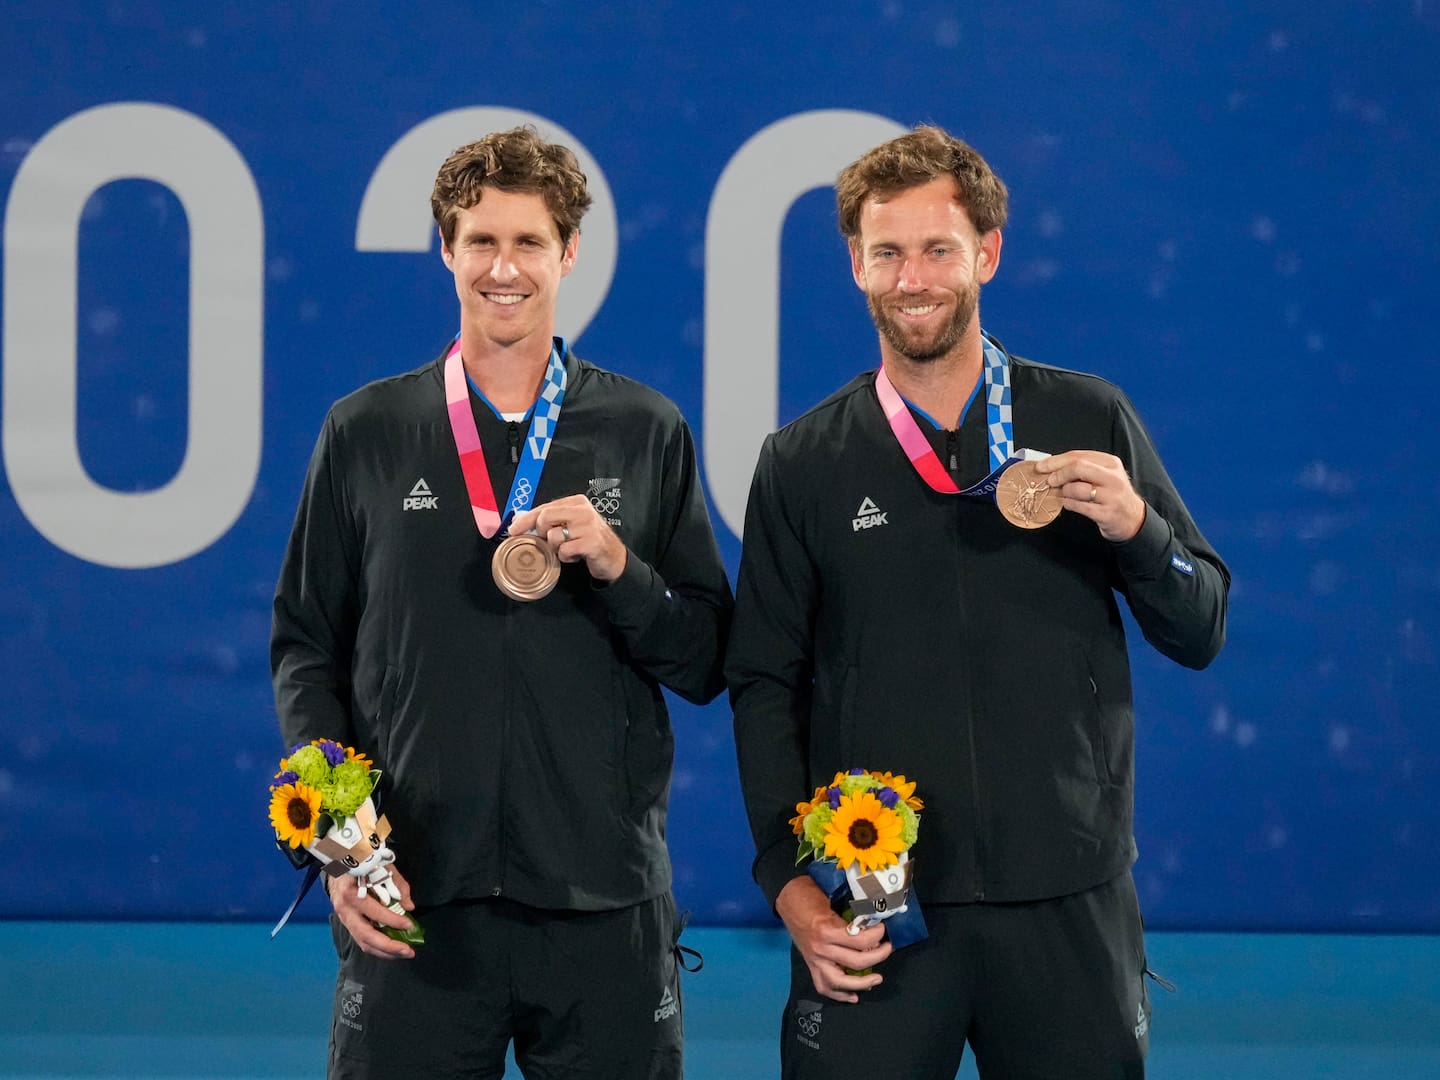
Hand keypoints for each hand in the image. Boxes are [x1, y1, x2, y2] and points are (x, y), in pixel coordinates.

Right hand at [326, 864, 416, 959]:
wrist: (337, 863)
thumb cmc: (362, 863)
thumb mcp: (382, 867)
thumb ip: (398, 885)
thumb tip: (409, 907)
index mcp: (352, 893)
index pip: (374, 912)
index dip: (392, 920)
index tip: (409, 924)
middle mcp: (344, 909)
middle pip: (366, 935)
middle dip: (389, 946)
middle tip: (408, 951)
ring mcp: (343, 918)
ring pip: (363, 942)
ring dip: (384, 951)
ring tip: (403, 953)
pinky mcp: (346, 923)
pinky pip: (361, 939)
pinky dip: (377, 946)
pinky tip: (391, 948)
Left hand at [508, 494, 628, 581]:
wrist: (613, 557)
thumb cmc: (588, 540)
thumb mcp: (570, 525)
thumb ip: (549, 520)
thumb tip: (519, 519)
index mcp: (576, 502)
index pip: (544, 507)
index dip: (526, 520)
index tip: (513, 530)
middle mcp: (583, 510)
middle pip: (545, 518)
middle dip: (542, 533)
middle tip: (550, 542)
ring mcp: (588, 526)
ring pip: (553, 537)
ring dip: (557, 548)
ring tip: (569, 548)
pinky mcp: (592, 542)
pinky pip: (564, 551)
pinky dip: (566, 557)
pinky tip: (576, 555)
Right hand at [775, 876, 891, 1002]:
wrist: (787, 898)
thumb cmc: (810, 895)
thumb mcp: (832, 902)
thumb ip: (850, 918)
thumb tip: (872, 927)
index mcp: (827, 930)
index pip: (860, 941)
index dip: (877, 935)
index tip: (884, 929)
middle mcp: (821, 949)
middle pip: (856, 962)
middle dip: (878, 956)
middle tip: (887, 948)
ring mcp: (814, 960)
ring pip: (840, 982)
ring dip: (861, 984)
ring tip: (877, 979)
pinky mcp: (811, 965)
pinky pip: (824, 986)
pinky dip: (839, 995)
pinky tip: (853, 996)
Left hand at [1034, 450, 1146, 541]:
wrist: (1133, 518)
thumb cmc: (1112, 494)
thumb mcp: (1103, 475)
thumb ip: (1082, 469)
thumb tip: (1051, 467)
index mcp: (1110, 463)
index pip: (1078, 455)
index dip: (1055, 461)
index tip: (1041, 466)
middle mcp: (1112, 477)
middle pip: (1078, 467)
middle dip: (1058, 474)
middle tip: (1049, 481)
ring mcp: (1111, 496)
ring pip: (1077, 488)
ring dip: (1064, 492)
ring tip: (1064, 494)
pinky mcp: (1106, 513)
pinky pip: (1079, 506)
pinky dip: (1068, 504)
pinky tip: (1068, 503)